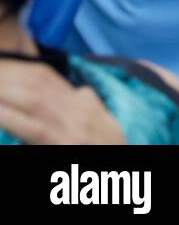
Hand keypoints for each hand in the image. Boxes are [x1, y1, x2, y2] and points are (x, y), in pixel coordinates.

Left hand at [0, 60, 125, 143]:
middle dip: (8, 77)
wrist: (121, 158)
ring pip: (32, 100)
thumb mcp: (104, 120)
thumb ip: (91, 103)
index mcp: (84, 102)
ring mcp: (70, 126)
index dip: (19, 70)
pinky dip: (11, 117)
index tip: (1, 66)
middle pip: (37, 84)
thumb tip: (81, 91)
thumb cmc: (110, 145)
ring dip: (5, 90)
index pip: (47, 78)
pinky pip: (33, 127)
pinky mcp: (62, 142)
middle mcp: (77, 109)